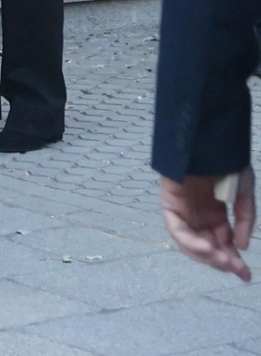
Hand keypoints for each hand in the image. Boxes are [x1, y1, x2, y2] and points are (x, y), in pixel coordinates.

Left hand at [161, 167, 254, 281]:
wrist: (208, 141)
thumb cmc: (226, 163)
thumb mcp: (242, 193)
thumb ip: (244, 219)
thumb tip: (242, 246)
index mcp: (216, 214)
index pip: (223, 243)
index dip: (233, 260)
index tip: (246, 275)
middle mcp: (199, 215)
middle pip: (207, 246)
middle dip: (222, 260)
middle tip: (236, 269)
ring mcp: (184, 210)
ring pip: (191, 242)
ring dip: (207, 255)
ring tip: (223, 261)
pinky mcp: (170, 203)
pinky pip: (177, 228)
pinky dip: (189, 241)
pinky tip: (207, 249)